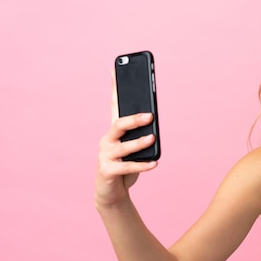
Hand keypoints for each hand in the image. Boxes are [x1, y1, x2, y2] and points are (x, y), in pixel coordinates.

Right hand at [94, 72, 157, 207]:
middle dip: (134, 119)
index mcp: (114, 131)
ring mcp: (105, 155)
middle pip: (118, 124)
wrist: (111, 192)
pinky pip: (126, 166)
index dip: (115, 87)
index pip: (114, 105)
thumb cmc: (125, 166)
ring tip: (153, 139)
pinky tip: (155, 163)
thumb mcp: (135, 149)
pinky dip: (142, 165)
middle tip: (150, 116)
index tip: (116, 69)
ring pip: (123, 146)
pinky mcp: (107, 170)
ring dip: (139, 142)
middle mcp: (107, 140)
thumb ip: (141, 136)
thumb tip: (154, 125)